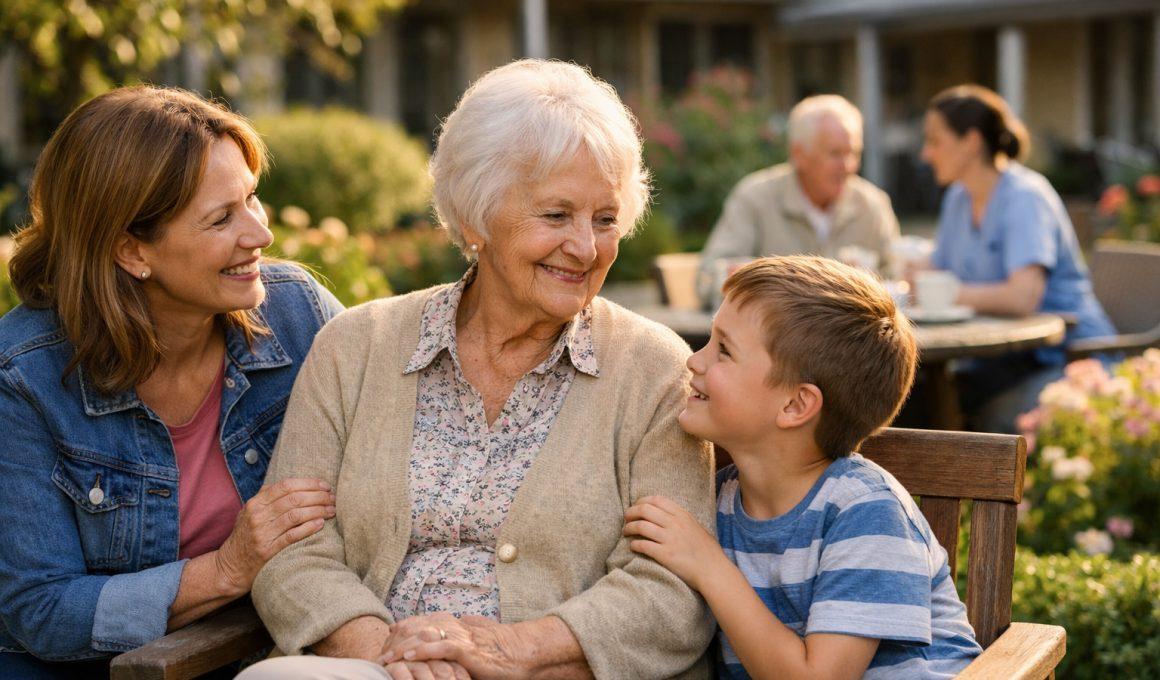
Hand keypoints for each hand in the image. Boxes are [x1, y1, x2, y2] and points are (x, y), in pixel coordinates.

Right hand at [214, 478, 335, 594]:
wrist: (230, 567)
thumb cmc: (244, 537)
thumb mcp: (248, 513)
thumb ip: (264, 497)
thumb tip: (286, 484)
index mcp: (255, 503)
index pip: (286, 486)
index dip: (309, 483)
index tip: (325, 485)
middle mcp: (258, 516)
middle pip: (294, 499)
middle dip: (318, 496)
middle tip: (333, 498)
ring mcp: (262, 533)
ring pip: (296, 515)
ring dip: (318, 511)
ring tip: (331, 511)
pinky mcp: (267, 550)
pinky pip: (292, 536)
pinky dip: (309, 528)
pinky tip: (320, 524)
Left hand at [378, 613, 529, 679]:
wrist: (527, 653)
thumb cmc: (504, 654)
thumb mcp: (477, 646)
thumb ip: (459, 644)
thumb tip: (444, 646)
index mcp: (459, 625)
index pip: (425, 622)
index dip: (405, 629)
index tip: (389, 639)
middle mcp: (458, 627)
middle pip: (420, 626)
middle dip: (399, 638)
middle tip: (380, 652)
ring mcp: (463, 637)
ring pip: (426, 634)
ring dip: (404, 645)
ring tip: (387, 658)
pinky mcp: (469, 650)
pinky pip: (441, 647)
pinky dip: (422, 650)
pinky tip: (408, 656)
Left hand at [624, 495, 723, 591]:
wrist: (714, 571)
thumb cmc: (707, 551)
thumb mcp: (697, 527)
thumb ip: (682, 519)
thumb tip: (665, 515)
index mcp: (683, 515)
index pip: (657, 500)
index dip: (642, 501)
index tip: (636, 506)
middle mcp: (676, 524)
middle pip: (645, 510)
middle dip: (631, 513)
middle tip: (626, 518)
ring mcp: (670, 539)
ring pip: (641, 526)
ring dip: (629, 528)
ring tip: (626, 532)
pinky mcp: (665, 555)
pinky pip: (643, 545)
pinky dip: (634, 544)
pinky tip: (633, 546)